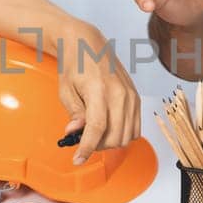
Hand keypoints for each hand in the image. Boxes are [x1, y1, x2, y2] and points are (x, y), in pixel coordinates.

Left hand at [56, 24, 142, 164]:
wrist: (88, 43)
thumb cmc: (75, 64)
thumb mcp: (66, 90)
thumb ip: (74, 114)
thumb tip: (75, 133)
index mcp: (99, 90)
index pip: (97, 129)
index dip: (86, 148)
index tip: (77, 159)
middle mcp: (120, 94)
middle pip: (115, 136)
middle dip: (97, 146)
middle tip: (83, 141)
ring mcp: (131, 96)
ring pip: (127, 136)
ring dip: (111, 142)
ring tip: (95, 134)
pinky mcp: (136, 97)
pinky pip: (136, 127)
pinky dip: (123, 134)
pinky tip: (109, 129)